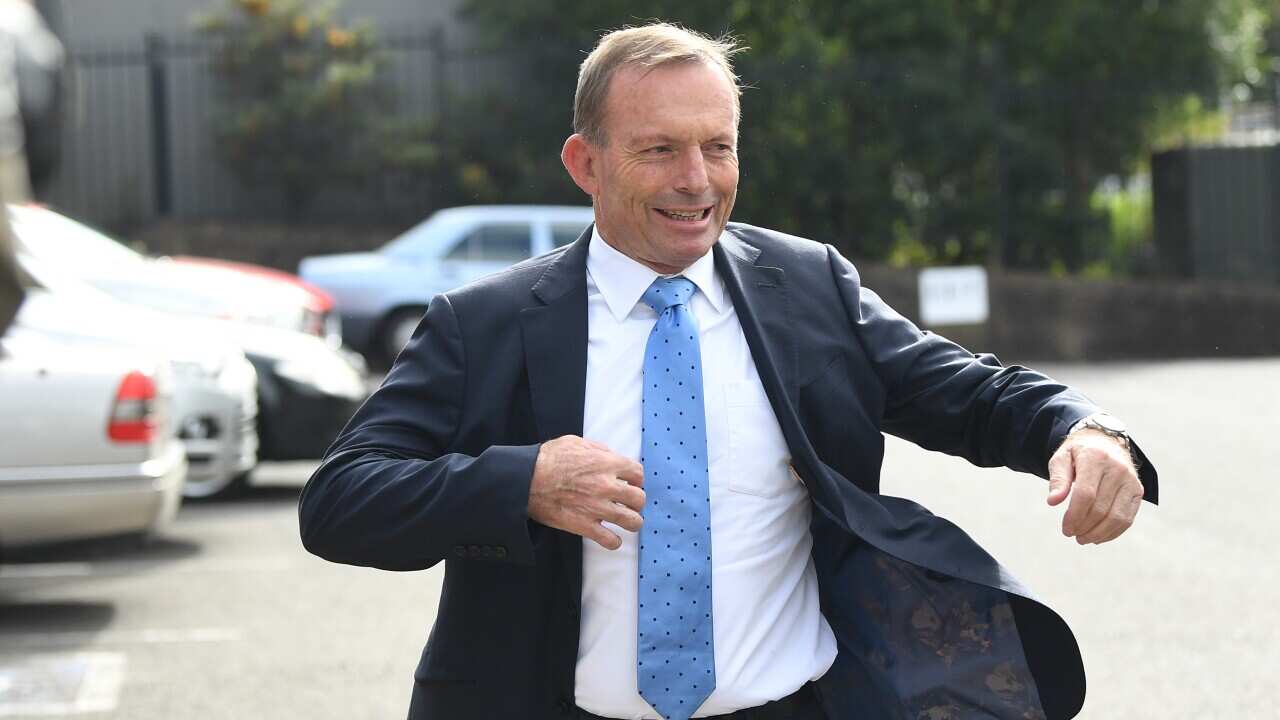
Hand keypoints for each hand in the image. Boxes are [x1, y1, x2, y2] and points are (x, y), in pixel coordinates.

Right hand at [528, 435, 644, 550]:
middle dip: (636, 502)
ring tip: (626, 521)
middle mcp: (607, 486)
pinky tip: (610, 537)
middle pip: (639, 499)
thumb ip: (598, 449)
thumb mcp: (575, 442)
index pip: (638, 474)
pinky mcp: (585, 526)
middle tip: (629, 503)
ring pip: (632, 521)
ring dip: (632, 522)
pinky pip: (611, 541)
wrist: (526, 480)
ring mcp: (597, 508)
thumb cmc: (547, 459)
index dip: (636, 479)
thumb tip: (611, 457)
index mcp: (607, 464)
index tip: (632, 484)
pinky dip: (614, 541)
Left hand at [1046, 429, 1143, 544]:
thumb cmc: (1078, 453)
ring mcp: (1131, 480)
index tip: (1065, 528)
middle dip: (1084, 526)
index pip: (1086, 494)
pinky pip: (1128, 518)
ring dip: (1098, 533)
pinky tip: (1098, 537)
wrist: (1105, 440)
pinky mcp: (1138, 491)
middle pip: (1101, 508)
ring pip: (1117, 517)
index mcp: (1095, 458)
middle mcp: (1117, 469)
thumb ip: (1057, 479)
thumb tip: (1053, 501)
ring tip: (1082, 538)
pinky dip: (1113, 532)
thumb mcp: (1061, 458)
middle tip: (1071, 533)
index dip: (1074, 515)